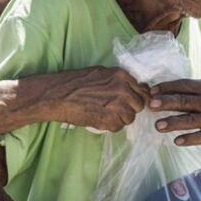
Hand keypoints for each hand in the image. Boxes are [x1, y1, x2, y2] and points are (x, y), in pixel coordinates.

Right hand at [25, 67, 148, 131]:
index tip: (130, 102)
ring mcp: (117, 105)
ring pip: (130, 118)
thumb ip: (118, 80)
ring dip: (120, 119)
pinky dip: (110, 126)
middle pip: (139, 105)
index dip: (137, 98)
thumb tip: (132, 87)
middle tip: (116, 110)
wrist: (56, 95)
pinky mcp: (109, 120)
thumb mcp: (101, 73)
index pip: (143, 90)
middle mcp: (122, 90)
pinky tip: (100, 121)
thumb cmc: (74, 83)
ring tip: (106, 115)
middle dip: (130, 109)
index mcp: (122, 76)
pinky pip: (118, 127)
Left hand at [148, 79, 200, 145]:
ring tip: (157, 126)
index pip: (184, 85)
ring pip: (191, 120)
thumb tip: (169, 91)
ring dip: (173, 123)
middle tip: (151, 105)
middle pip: (185, 101)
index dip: (167, 87)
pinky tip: (177, 141)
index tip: (151, 91)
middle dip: (167, 103)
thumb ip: (196, 90)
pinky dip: (189, 139)